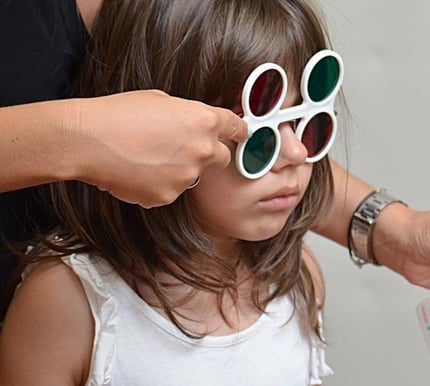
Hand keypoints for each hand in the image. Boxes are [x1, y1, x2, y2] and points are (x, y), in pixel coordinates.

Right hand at [72, 90, 247, 207]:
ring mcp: (187, 176)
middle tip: (183, 148)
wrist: (88, 140)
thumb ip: (187, 115)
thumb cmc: (119, 114)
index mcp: (204, 120)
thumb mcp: (161, 101)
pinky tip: (136, 171)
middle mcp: (202, 150)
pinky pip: (170, 190)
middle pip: (222, 157)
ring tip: (146, 156)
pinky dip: (158, 184)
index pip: (237, 127)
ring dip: (178, 169)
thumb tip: (194, 124)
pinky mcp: (168, 196)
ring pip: (192, 175)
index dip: (239, 130)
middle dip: (209, 153)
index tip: (242, 134)